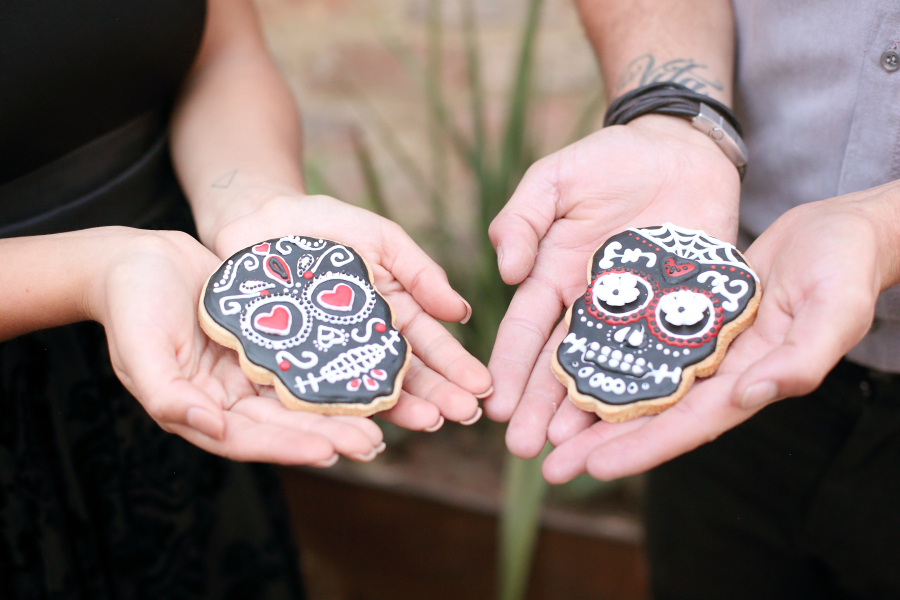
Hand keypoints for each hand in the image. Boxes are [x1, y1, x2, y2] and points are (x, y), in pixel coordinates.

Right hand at [92, 229, 384, 465]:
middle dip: (328, 435)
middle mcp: (228, 399)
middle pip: (285, 424)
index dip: (288, 446)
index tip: (328, 451)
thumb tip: (210, 427)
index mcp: (198, 410)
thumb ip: (166, 394)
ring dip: (338, 410)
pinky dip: (331, 369)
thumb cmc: (131, 303)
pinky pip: (303, 359)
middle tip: (372, 444)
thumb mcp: (139, 349)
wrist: (140, 258)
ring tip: (382, 419)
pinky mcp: (265, 343)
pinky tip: (364, 372)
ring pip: (301, 397)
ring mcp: (249, 371)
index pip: (248, 438)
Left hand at [211, 193, 492, 430]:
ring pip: (369, 389)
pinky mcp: (292, 364)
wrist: (257, 217)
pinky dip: (342, 410)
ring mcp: (330, 357)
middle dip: (439, 395)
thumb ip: (420, 273)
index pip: (431, 345)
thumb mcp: (382, 238)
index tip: (483, 386)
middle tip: (465, 415)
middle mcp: (366, 343)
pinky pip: (317, 391)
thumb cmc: (325, 223)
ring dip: (402, 408)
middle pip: (407, 375)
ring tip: (430, 422)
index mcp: (394, 314)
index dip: (457, 366)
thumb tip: (462, 313)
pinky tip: (367, 424)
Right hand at [484, 115, 739, 457]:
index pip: (525, 331)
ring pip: (611, 371)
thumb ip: (521, 219)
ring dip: (587, 412)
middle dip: (540, 408)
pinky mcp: (684, 312)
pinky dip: (654, 388)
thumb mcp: (553, 180)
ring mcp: (638, 314)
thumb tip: (505, 271)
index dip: (509, 368)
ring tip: (569, 449)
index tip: (494, 405)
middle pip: (562, 365)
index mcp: (555, 278)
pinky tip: (640, 422)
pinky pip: (669, 354)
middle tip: (523, 449)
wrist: (682, 149)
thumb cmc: (611, 160)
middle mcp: (592, 306)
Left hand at [542, 186, 899, 481]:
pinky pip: (646, 344)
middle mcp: (722, 373)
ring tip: (550, 430)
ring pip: (642, 385)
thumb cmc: (846, 268)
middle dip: (603, 443)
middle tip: (550, 467)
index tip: (593, 468)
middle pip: (654, 416)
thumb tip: (751, 395)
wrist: (839, 230)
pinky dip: (614, 360)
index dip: (642, 448)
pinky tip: (576, 368)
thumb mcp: (835, 310)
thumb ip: (802, 359)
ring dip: (598, 408)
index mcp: (753, 380)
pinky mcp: (692, 318)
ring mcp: (705, 348)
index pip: (689, 424)